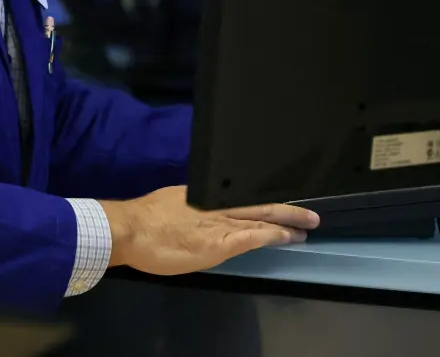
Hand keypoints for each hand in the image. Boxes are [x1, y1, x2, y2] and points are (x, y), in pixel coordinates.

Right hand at [100, 186, 319, 275]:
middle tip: (309, 213)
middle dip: (285, 208)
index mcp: (201, 198)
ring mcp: (220, 223)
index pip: (238, 197)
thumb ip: (187, 211)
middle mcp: (215, 206)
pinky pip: (254, 236)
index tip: (275, 202)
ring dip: (287, 222)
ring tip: (307, 225)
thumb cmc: (142, 222)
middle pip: (258, 204)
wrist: (131, 230)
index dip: (260, 200)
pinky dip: (273, 235)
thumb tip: (195, 216)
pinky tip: (289, 237)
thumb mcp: (168, 206)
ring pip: (261, 217)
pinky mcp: (221, 241)